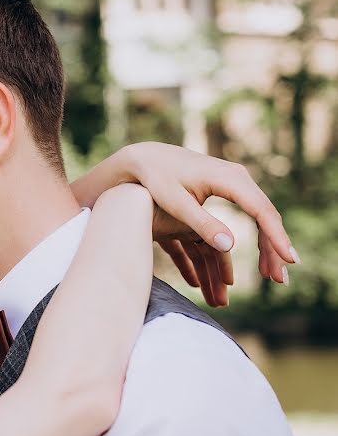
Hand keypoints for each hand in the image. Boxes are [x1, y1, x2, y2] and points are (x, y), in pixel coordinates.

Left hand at [120, 142, 298, 305]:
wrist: (147, 156)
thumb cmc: (157, 179)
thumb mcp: (177, 204)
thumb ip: (202, 224)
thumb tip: (230, 247)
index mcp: (228, 180)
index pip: (260, 212)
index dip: (275, 238)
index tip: (288, 260)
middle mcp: (238, 177)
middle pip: (266, 215)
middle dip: (275, 248)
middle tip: (281, 279)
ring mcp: (236, 180)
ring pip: (261, 215)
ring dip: (268, 245)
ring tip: (272, 274)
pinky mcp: (230, 186)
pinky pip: (252, 212)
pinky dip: (258, 234)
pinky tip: (262, 255)